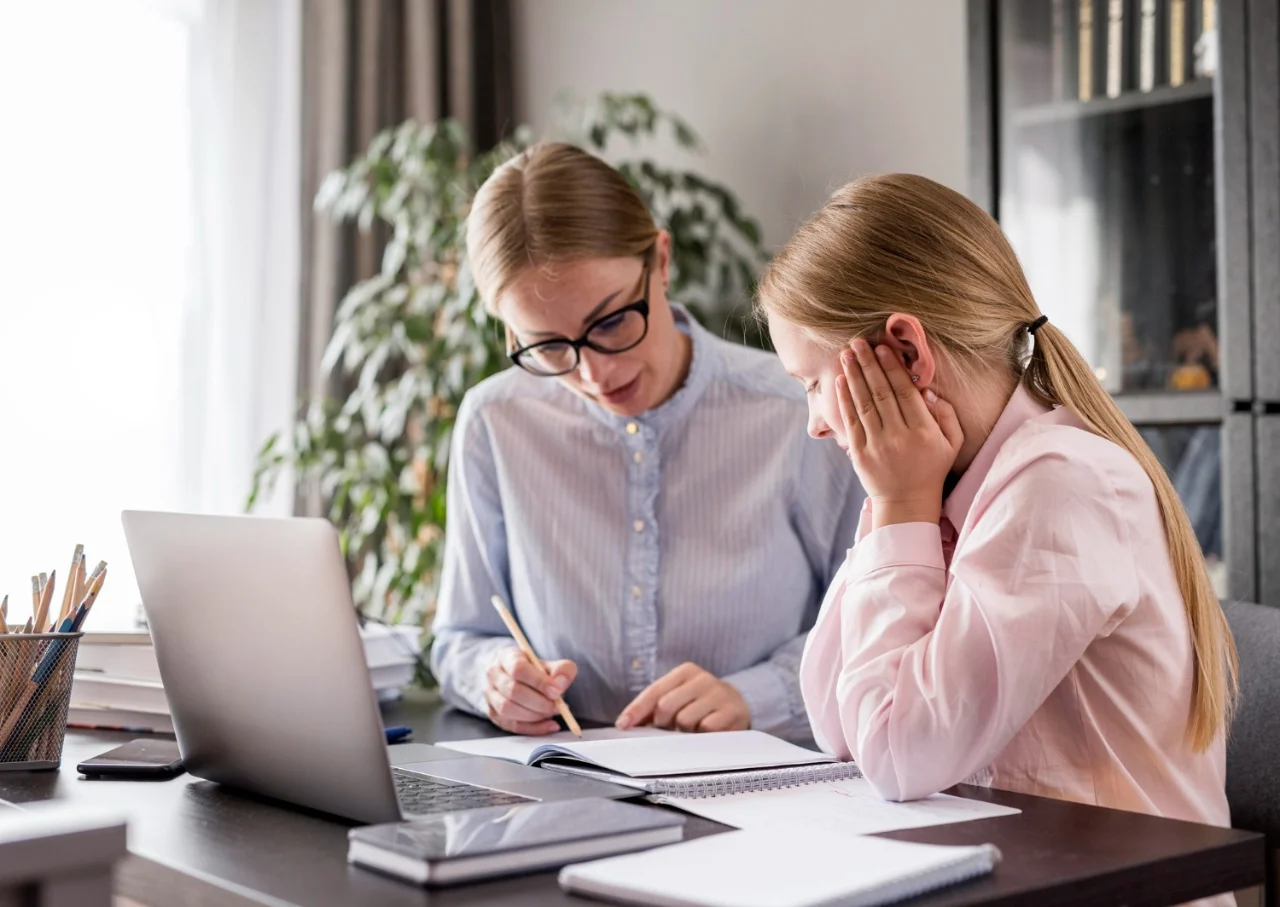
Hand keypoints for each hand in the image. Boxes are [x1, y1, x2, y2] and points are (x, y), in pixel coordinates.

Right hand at [484, 646, 577, 734]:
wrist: (518, 679)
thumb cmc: (535, 671)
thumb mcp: (551, 665)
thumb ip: (561, 671)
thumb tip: (560, 684)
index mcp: (506, 657)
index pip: (518, 669)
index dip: (538, 682)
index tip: (556, 692)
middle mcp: (493, 675)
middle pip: (512, 691)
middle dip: (539, 702)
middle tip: (558, 707)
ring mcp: (490, 695)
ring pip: (508, 709)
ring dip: (534, 715)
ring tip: (552, 713)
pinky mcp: (493, 714)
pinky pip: (511, 725)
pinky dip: (533, 728)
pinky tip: (549, 725)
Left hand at [616, 663, 749, 732]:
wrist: (739, 706)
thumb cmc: (701, 704)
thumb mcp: (679, 697)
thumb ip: (654, 707)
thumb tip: (627, 722)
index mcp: (686, 672)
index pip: (654, 691)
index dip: (636, 709)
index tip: (623, 724)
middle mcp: (703, 679)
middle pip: (666, 706)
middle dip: (663, 722)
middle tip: (671, 727)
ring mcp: (719, 694)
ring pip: (684, 720)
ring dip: (684, 731)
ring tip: (692, 728)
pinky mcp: (732, 712)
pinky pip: (705, 730)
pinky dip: (701, 736)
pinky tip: (707, 732)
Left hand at [837, 339, 963, 529]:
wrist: (907, 503)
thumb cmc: (932, 469)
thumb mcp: (953, 443)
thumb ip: (947, 415)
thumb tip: (928, 391)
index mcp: (923, 431)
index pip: (905, 392)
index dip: (892, 368)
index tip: (882, 348)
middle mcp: (899, 436)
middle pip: (881, 393)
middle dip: (869, 365)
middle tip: (858, 342)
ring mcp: (877, 445)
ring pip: (864, 403)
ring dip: (854, 376)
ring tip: (846, 354)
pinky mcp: (859, 453)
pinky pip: (852, 421)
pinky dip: (846, 399)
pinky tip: (842, 380)